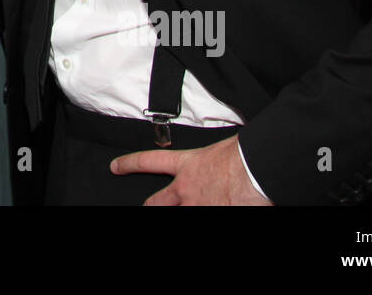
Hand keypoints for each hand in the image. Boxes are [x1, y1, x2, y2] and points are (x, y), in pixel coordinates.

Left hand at [109, 135, 271, 205]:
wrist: (256, 170)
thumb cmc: (244, 154)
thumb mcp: (222, 148)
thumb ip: (213, 159)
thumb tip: (223, 159)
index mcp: (187, 165)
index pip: (149, 161)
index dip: (129, 164)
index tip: (116, 166)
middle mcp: (186, 190)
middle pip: (157, 202)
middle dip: (150, 206)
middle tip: (146, 206)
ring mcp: (196, 207)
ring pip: (174, 215)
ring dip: (179, 212)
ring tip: (178, 206)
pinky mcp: (209, 217)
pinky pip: (201, 223)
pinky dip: (207, 214)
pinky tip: (217, 209)